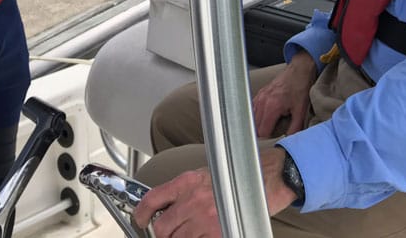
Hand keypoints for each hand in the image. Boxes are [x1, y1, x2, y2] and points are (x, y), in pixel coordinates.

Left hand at [132, 150, 298, 237]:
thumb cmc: (238, 175)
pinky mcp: (217, 233)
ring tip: (191, 232)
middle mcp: (193, 200)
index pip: (152, 199)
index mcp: (187, 182)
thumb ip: (184, 189)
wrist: (265, 180)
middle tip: (170, 232)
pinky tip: (205, 234)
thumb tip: (167, 205)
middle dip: (163, 234)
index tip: (139, 221)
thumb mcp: (204, 174)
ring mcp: (205, 219)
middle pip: (162, 228)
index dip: (140, 214)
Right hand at [252, 52, 317, 137]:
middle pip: (255, 126)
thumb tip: (290, 139)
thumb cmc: (300, 87)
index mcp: (272, 107)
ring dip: (259, 124)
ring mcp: (259, 96)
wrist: (299, 70)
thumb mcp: (301, 110)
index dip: (269, 137)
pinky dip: (258, 115)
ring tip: (271, 123)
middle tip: (274, 131)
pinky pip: (253, 109)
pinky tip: (267, 115)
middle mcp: (263, 102)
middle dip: (264, 132)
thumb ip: (295, 127)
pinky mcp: (259, 94)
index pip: (262, 131)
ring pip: (252, 118)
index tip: (275, 136)